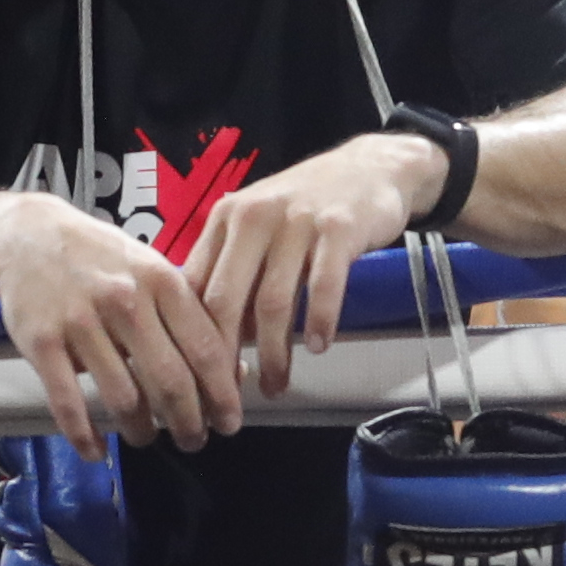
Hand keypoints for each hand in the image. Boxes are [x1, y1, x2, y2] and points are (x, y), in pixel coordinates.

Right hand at [0, 191, 240, 456]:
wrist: (28, 237)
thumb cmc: (101, 260)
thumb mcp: (152, 270)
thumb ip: (189, 318)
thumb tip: (235, 373)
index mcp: (161, 281)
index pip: (204, 350)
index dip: (222, 395)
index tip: (229, 422)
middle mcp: (124, 301)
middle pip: (170, 381)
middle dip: (188, 423)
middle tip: (194, 441)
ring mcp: (80, 322)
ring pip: (123, 398)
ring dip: (141, 431)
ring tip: (146, 437)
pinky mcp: (41, 343)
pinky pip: (68, 403)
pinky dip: (85, 436)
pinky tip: (97, 451)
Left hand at [185, 129, 455, 395]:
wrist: (372, 166)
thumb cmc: (307, 208)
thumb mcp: (258, 228)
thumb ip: (234, 274)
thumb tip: (215, 343)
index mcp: (225, 219)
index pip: (195, 289)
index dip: (193, 341)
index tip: (198, 380)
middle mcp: (254, 218)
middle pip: (225, 300)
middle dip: (225, 359)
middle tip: (231, 399)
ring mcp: (296, 222)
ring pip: (272, 302)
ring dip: (273, 353)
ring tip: (276, 385)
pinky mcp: (339, 229)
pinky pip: (323, 288)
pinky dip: (319, 323)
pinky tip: (317, 348)